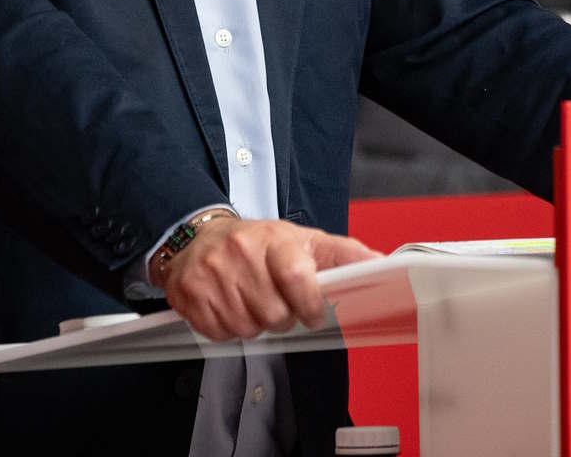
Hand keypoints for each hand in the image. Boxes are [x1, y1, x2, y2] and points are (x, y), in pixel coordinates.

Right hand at [155, 216, 377, 341]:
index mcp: (274, 240)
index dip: (310, 304)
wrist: (200, 236)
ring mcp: (213, 275)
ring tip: (250, 299)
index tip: (313, 313)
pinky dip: (229, 328)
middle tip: (276, 300)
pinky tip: (229, 305)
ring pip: (248, 328)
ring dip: (255, 323)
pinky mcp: (190, 295)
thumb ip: (343, 255)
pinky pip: (220, 333)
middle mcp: (241, 254)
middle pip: (274, 313)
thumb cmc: (258, 242)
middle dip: (281, 316)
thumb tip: (380, 264)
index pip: (298, 276)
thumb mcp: (303, 241)